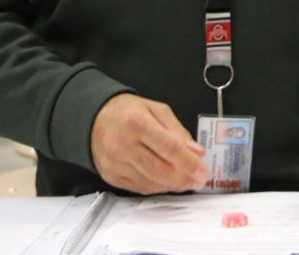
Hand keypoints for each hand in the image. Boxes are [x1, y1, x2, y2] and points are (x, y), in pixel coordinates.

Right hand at [90, 94, 208, 194]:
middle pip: (159, 170)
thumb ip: (178, 131)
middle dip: (184, 178)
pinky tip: (169, 183)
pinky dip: (158, 188)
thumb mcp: (157, 110)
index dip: (189, 163)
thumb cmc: (129, 112)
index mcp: (137, 124)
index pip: (169, 148)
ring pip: (150, 183)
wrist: (94, 119)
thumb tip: (197, 152)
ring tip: (188, 182)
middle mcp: (123, 146)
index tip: (204, 172)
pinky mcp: (110, 176)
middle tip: (201, 180)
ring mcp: (115, 164)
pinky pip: (139, 188)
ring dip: (173, 185)